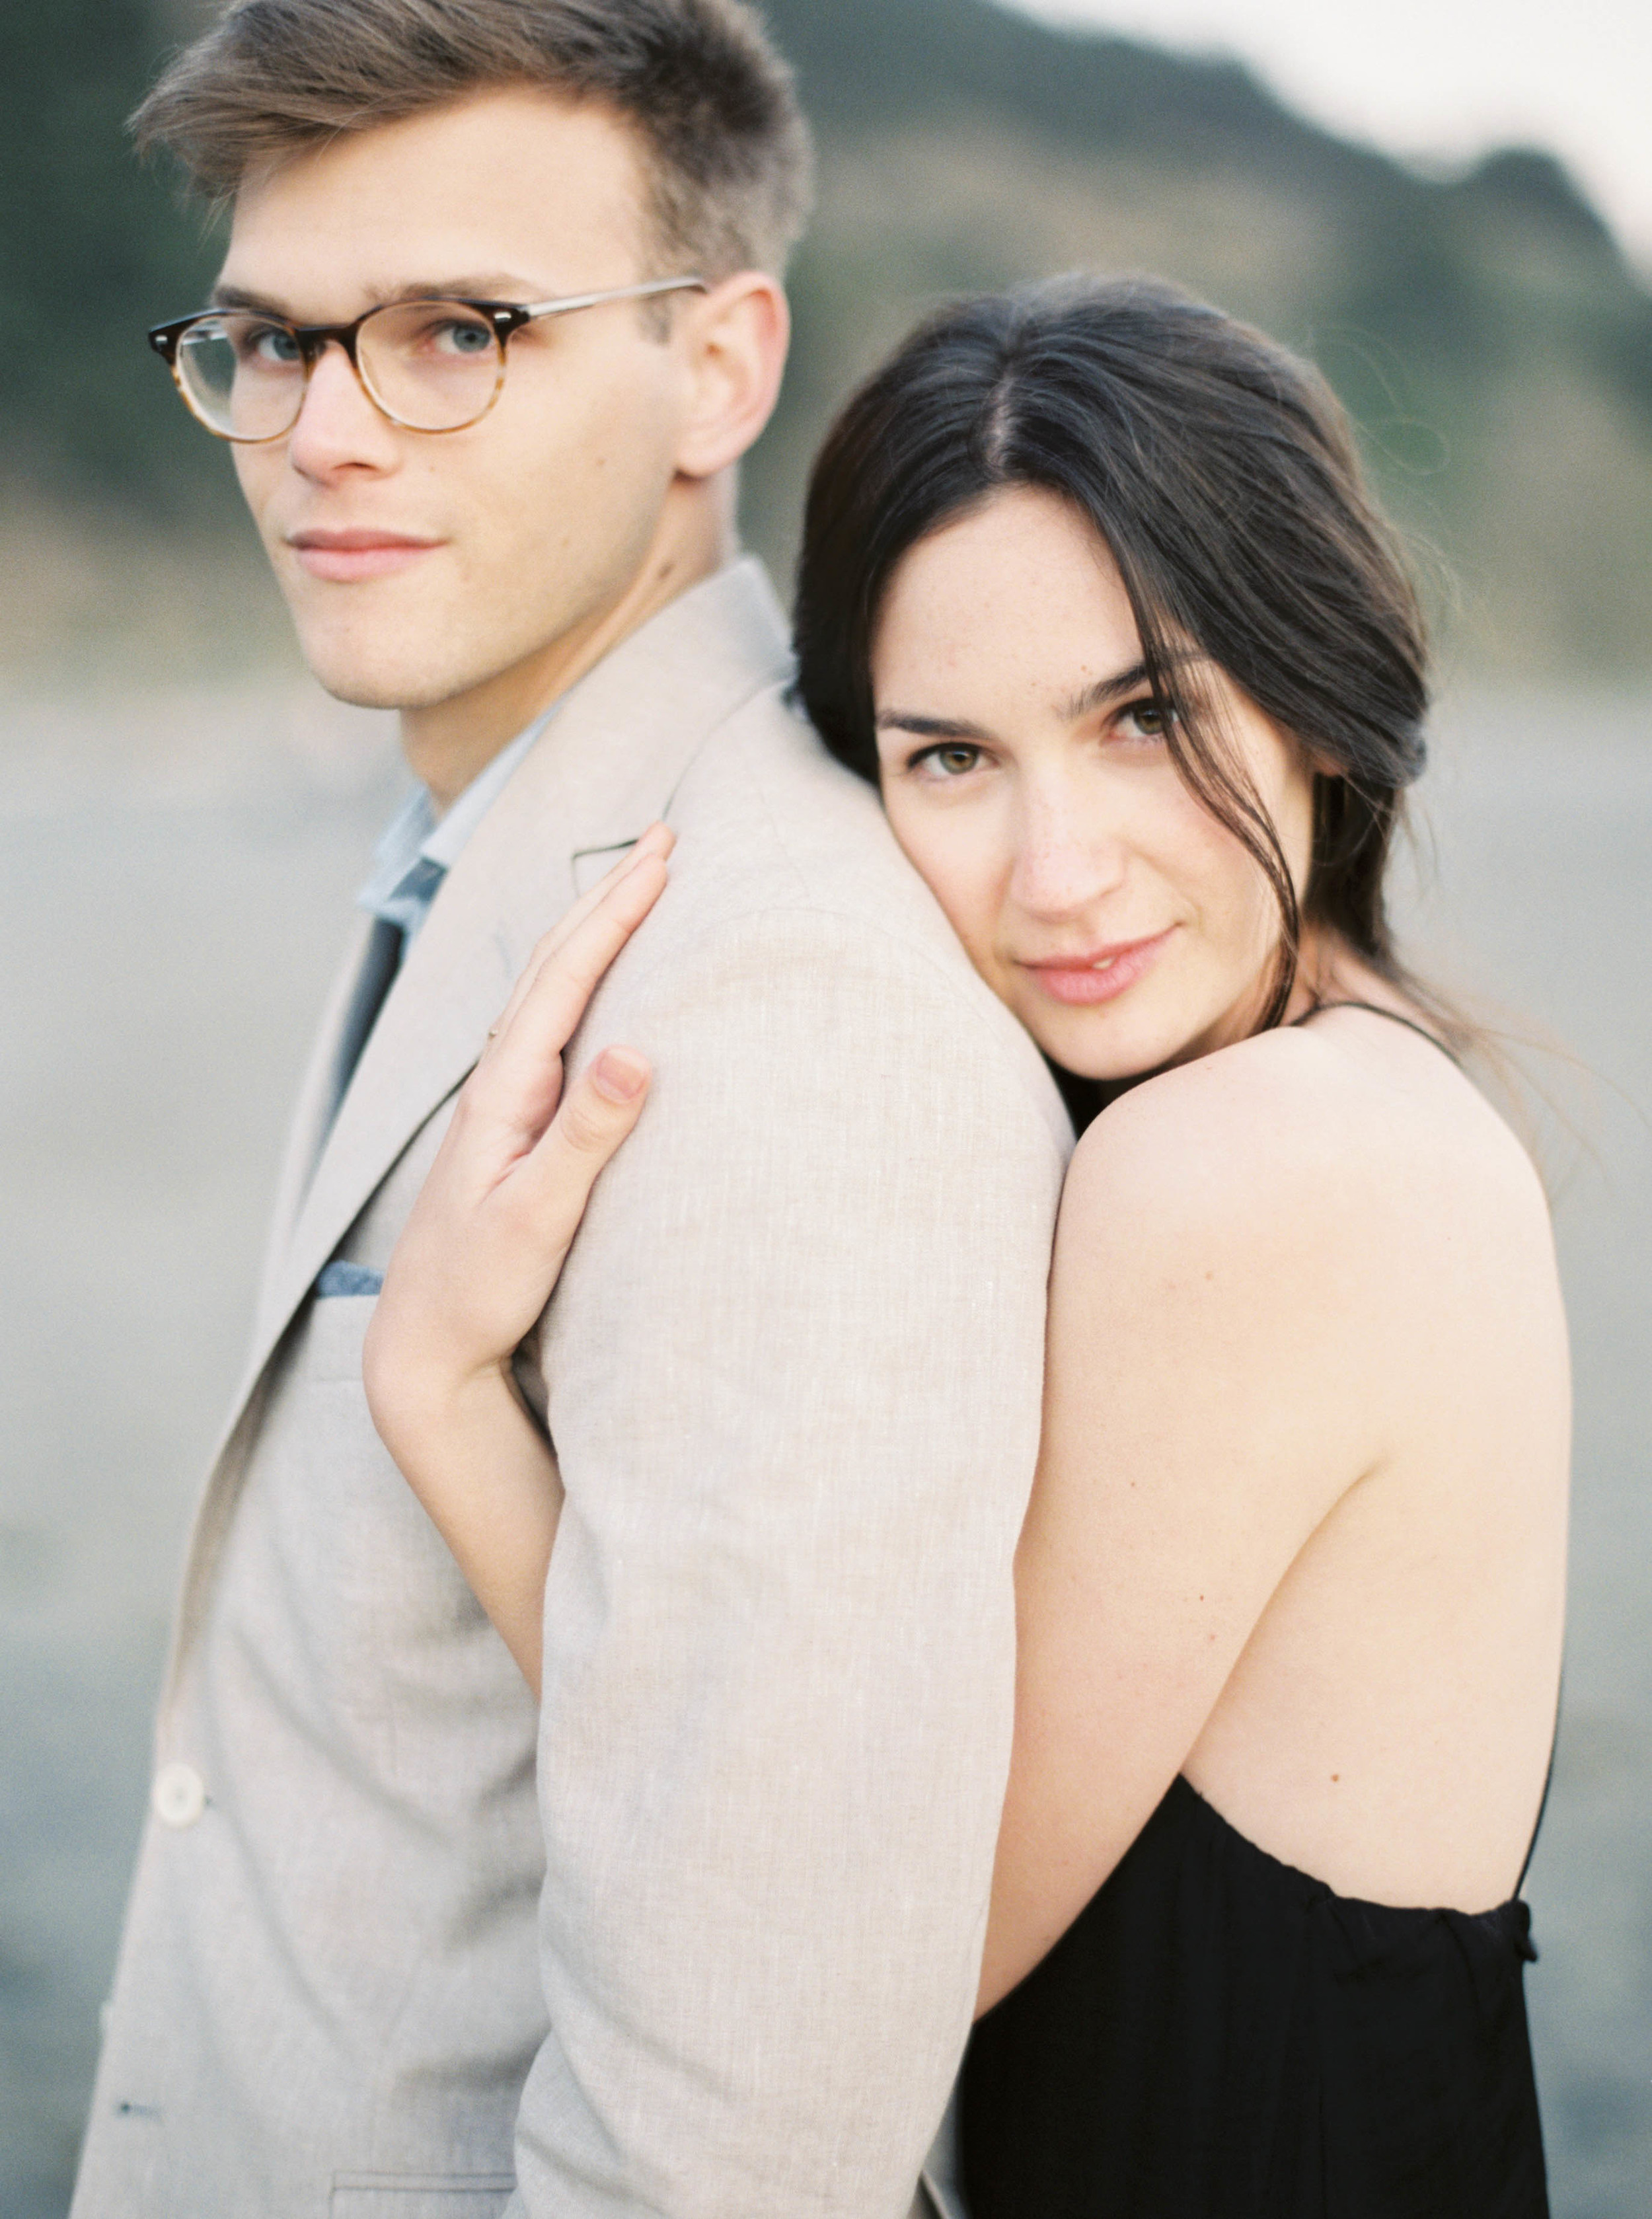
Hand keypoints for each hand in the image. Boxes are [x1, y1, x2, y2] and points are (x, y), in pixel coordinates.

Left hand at [365, 825, 672, 1426]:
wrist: (423, 1347)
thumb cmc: (477, 1291)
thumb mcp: (537, 1218)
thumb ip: (585, 1137)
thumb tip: (633, 1049)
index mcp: (504, 1094)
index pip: (564, 980)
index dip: (614, 913)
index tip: (663, 857)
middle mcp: (497, 1086)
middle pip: (552, 966)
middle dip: (607, 896)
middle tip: (664, 837)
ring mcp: (502, 1106)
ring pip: (547, 991)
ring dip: (592, 930)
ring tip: (635, 885)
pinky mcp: (513, 1131)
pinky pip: (550, 1029)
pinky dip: (579, 982)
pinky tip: (595, 982)